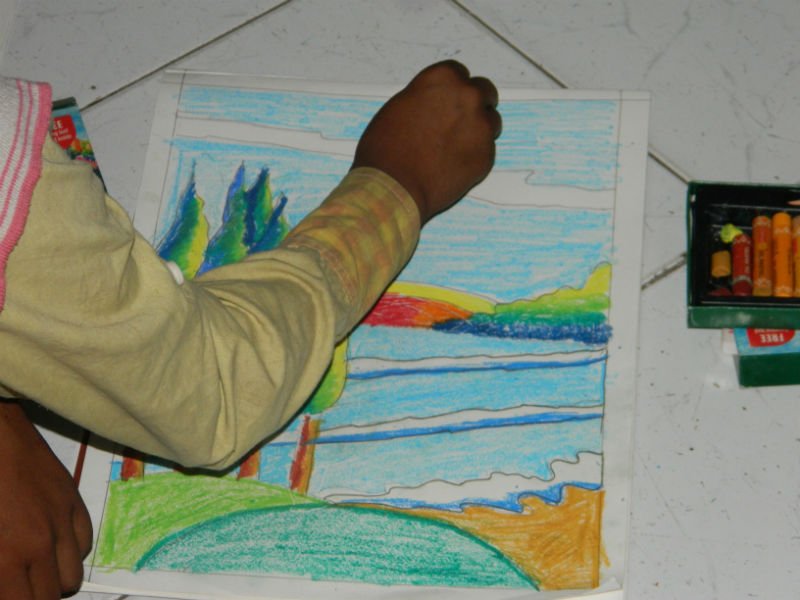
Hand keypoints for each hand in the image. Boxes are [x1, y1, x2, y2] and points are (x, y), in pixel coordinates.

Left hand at [0, 401, 92, 598]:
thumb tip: (4, 579)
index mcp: (5, 558)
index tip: (10, 594)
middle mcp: (39, 545)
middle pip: (48, 598)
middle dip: (30, 596)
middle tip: (15, 585)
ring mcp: (61, 522)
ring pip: (70, 578)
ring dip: (51, 581)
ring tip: (31, 570)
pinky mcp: (73, 501)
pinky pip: (84, 544)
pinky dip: (68, 553)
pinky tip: (50, 545)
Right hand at [352, 60, 501, 223]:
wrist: (393, 186)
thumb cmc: (386, 150)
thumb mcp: (399, 107)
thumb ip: (426, 98)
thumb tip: (437, 105)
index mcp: (443, 78)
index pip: (460, 73)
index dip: (453, 89)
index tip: (448, 101)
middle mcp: (468, 96)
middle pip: (484, 91)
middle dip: (474, 104)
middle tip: (458, 122)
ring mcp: (481, 126)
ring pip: (491, 121)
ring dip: (478, 129)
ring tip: (453, 147)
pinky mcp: (487, 155)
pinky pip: (488, 150)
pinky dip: (475, 155)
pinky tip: (453, 165)